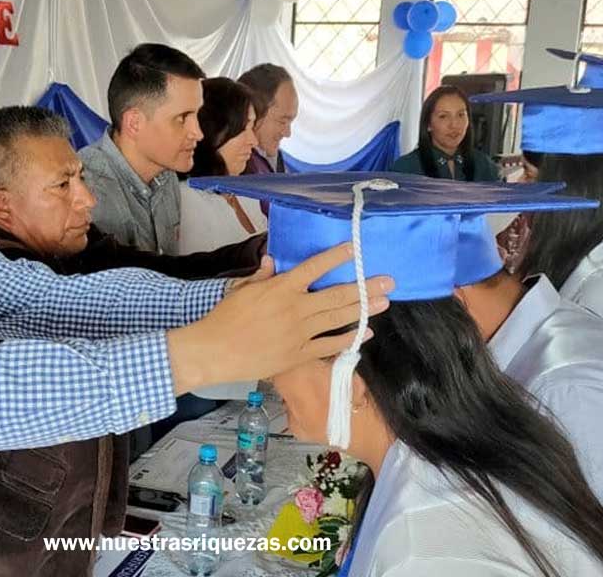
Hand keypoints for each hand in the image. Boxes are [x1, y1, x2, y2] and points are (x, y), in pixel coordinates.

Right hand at [167, 243, 392, 394]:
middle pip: (337, 295)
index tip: (354, 249)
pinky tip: (365, 333)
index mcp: (282, 288)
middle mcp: (296, 308)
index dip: (336, 257)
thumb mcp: (242, 290)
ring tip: (383, 302)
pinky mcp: (299, 354)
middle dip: (365, 287)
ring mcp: (300, 333)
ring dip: (364, 309)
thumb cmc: (225, 318)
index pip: (314, 268)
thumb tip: (273, 261)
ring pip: (338, 318)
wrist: (216, 351)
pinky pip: (330, 345)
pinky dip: (349, 339)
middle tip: (387, 281)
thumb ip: (262, 275)